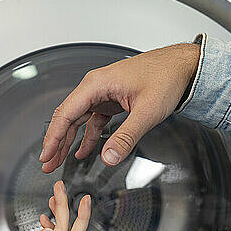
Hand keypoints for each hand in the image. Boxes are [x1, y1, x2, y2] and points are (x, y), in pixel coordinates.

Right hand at [39, 43, 200, 172]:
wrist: (183, 66)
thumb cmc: (166, 77)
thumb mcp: (146, 111)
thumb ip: (126, 137)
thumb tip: (108, 158)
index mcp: (96, 85)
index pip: (65, 114)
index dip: (53, 137)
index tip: (46, 155)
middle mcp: (95, 88)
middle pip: (67, 118)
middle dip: (56, 142)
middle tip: (47, 164)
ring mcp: (102, 94)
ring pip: (78, 120)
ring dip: (68, 141)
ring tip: (58, 160)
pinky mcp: (112, 100)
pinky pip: (93, 121)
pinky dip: (87, 137)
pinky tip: (82, 151)